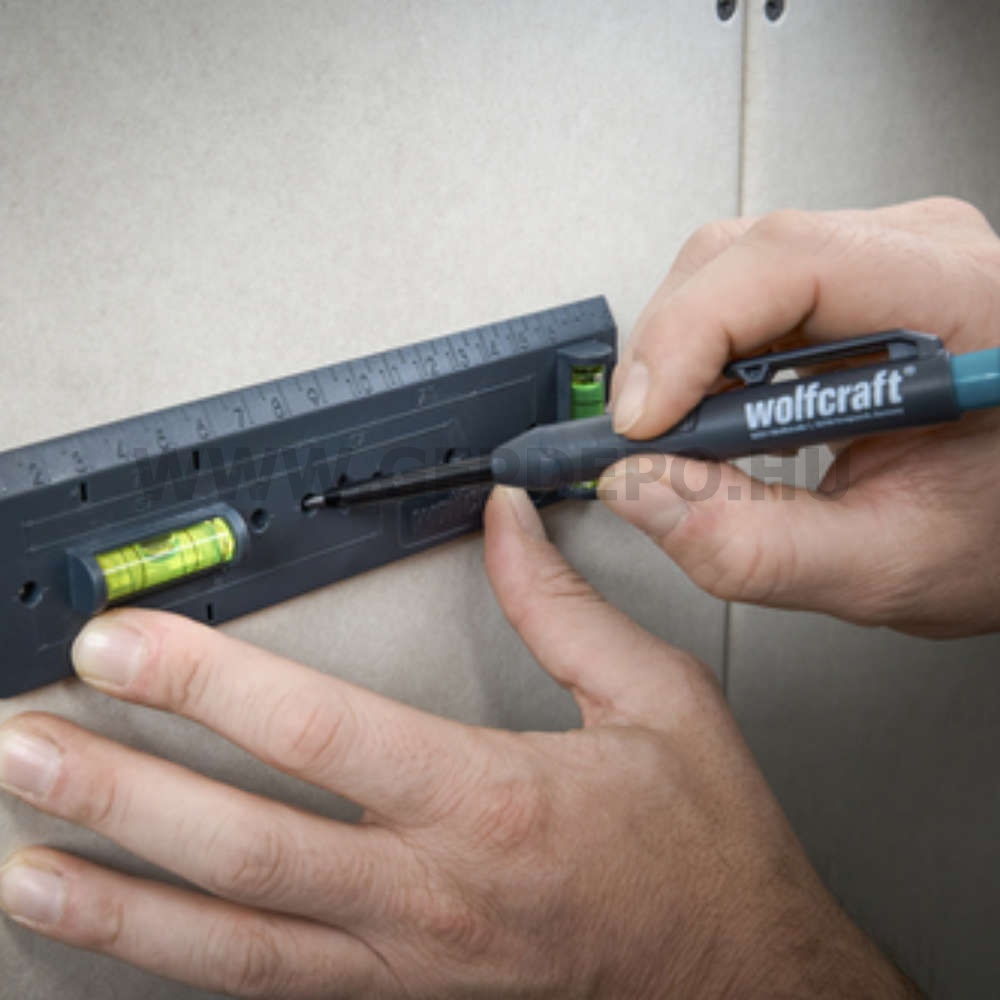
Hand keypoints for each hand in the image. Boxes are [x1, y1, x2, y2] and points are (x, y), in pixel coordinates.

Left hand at [0, 487, 914, 997]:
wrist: (745, 978)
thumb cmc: (706, 847)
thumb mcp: (658, 701)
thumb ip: (566, 606)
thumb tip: (507, 525)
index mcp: (493, 802)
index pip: (319, 733)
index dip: (207, 683)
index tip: (125, 643)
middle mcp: (434, 892)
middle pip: (243, 848)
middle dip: (119, 793)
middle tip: (26, 746)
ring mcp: (410, 962)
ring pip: (234, 945)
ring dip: (119, 900)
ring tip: (26, 859)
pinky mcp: (407, 996)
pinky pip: (276, 987)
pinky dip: (186, 962)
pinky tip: (130, 936)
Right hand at [604, 197, 999, 636]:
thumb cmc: (998, 532)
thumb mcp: (886, 568)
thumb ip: (756, 545)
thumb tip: (638, 490)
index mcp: (967, 300)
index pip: (791, 262)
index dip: (692, 335)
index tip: (643, 423)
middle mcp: (919, 254)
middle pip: (741, 257)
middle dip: (668, 354)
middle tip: (642, 443)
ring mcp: (877, 257)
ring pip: (725, 270)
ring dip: (678, 361)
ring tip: (684, 441)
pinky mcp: (842, 282)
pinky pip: (737, 296)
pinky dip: (700, 363)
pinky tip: (716, 420)